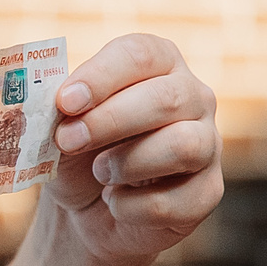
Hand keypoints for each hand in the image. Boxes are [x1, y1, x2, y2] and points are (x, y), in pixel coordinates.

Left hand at [46, 34, 224, 263]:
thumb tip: (58, 106)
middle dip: (109, 121)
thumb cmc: (77, 153)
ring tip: (99, 172)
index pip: (141, 55)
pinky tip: (115, 201)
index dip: (101, 76)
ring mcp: (208, 144)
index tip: (64, 101)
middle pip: (166, 99)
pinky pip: (178, 200)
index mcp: (158, 65)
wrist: (87, 210)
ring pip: (184, 146)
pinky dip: (133, 207)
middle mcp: (193, 97)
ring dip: (128, 162)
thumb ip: (59, 109)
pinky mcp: (208, 192)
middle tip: (67, 140)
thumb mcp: (60, 125)